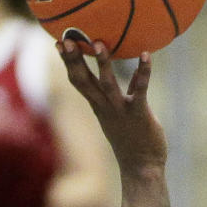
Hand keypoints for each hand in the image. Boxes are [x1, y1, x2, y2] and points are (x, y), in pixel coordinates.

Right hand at [58, 40, 167, 174]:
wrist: (141, 168)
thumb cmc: (133, 141)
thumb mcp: (122, 117)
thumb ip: (125, 95)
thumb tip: (132, 77)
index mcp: (98, 106)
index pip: (78, 80)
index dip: (68, 62)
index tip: (60, 43)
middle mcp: (105, 107)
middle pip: (84, 80)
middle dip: (75, 60)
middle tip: (67, 39)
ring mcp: (120, 110)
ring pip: (107, 84)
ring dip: (103, 64)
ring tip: (99, 43)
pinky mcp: (138, 113)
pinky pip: (140, 89)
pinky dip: (143, 72)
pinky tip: (146, 55)